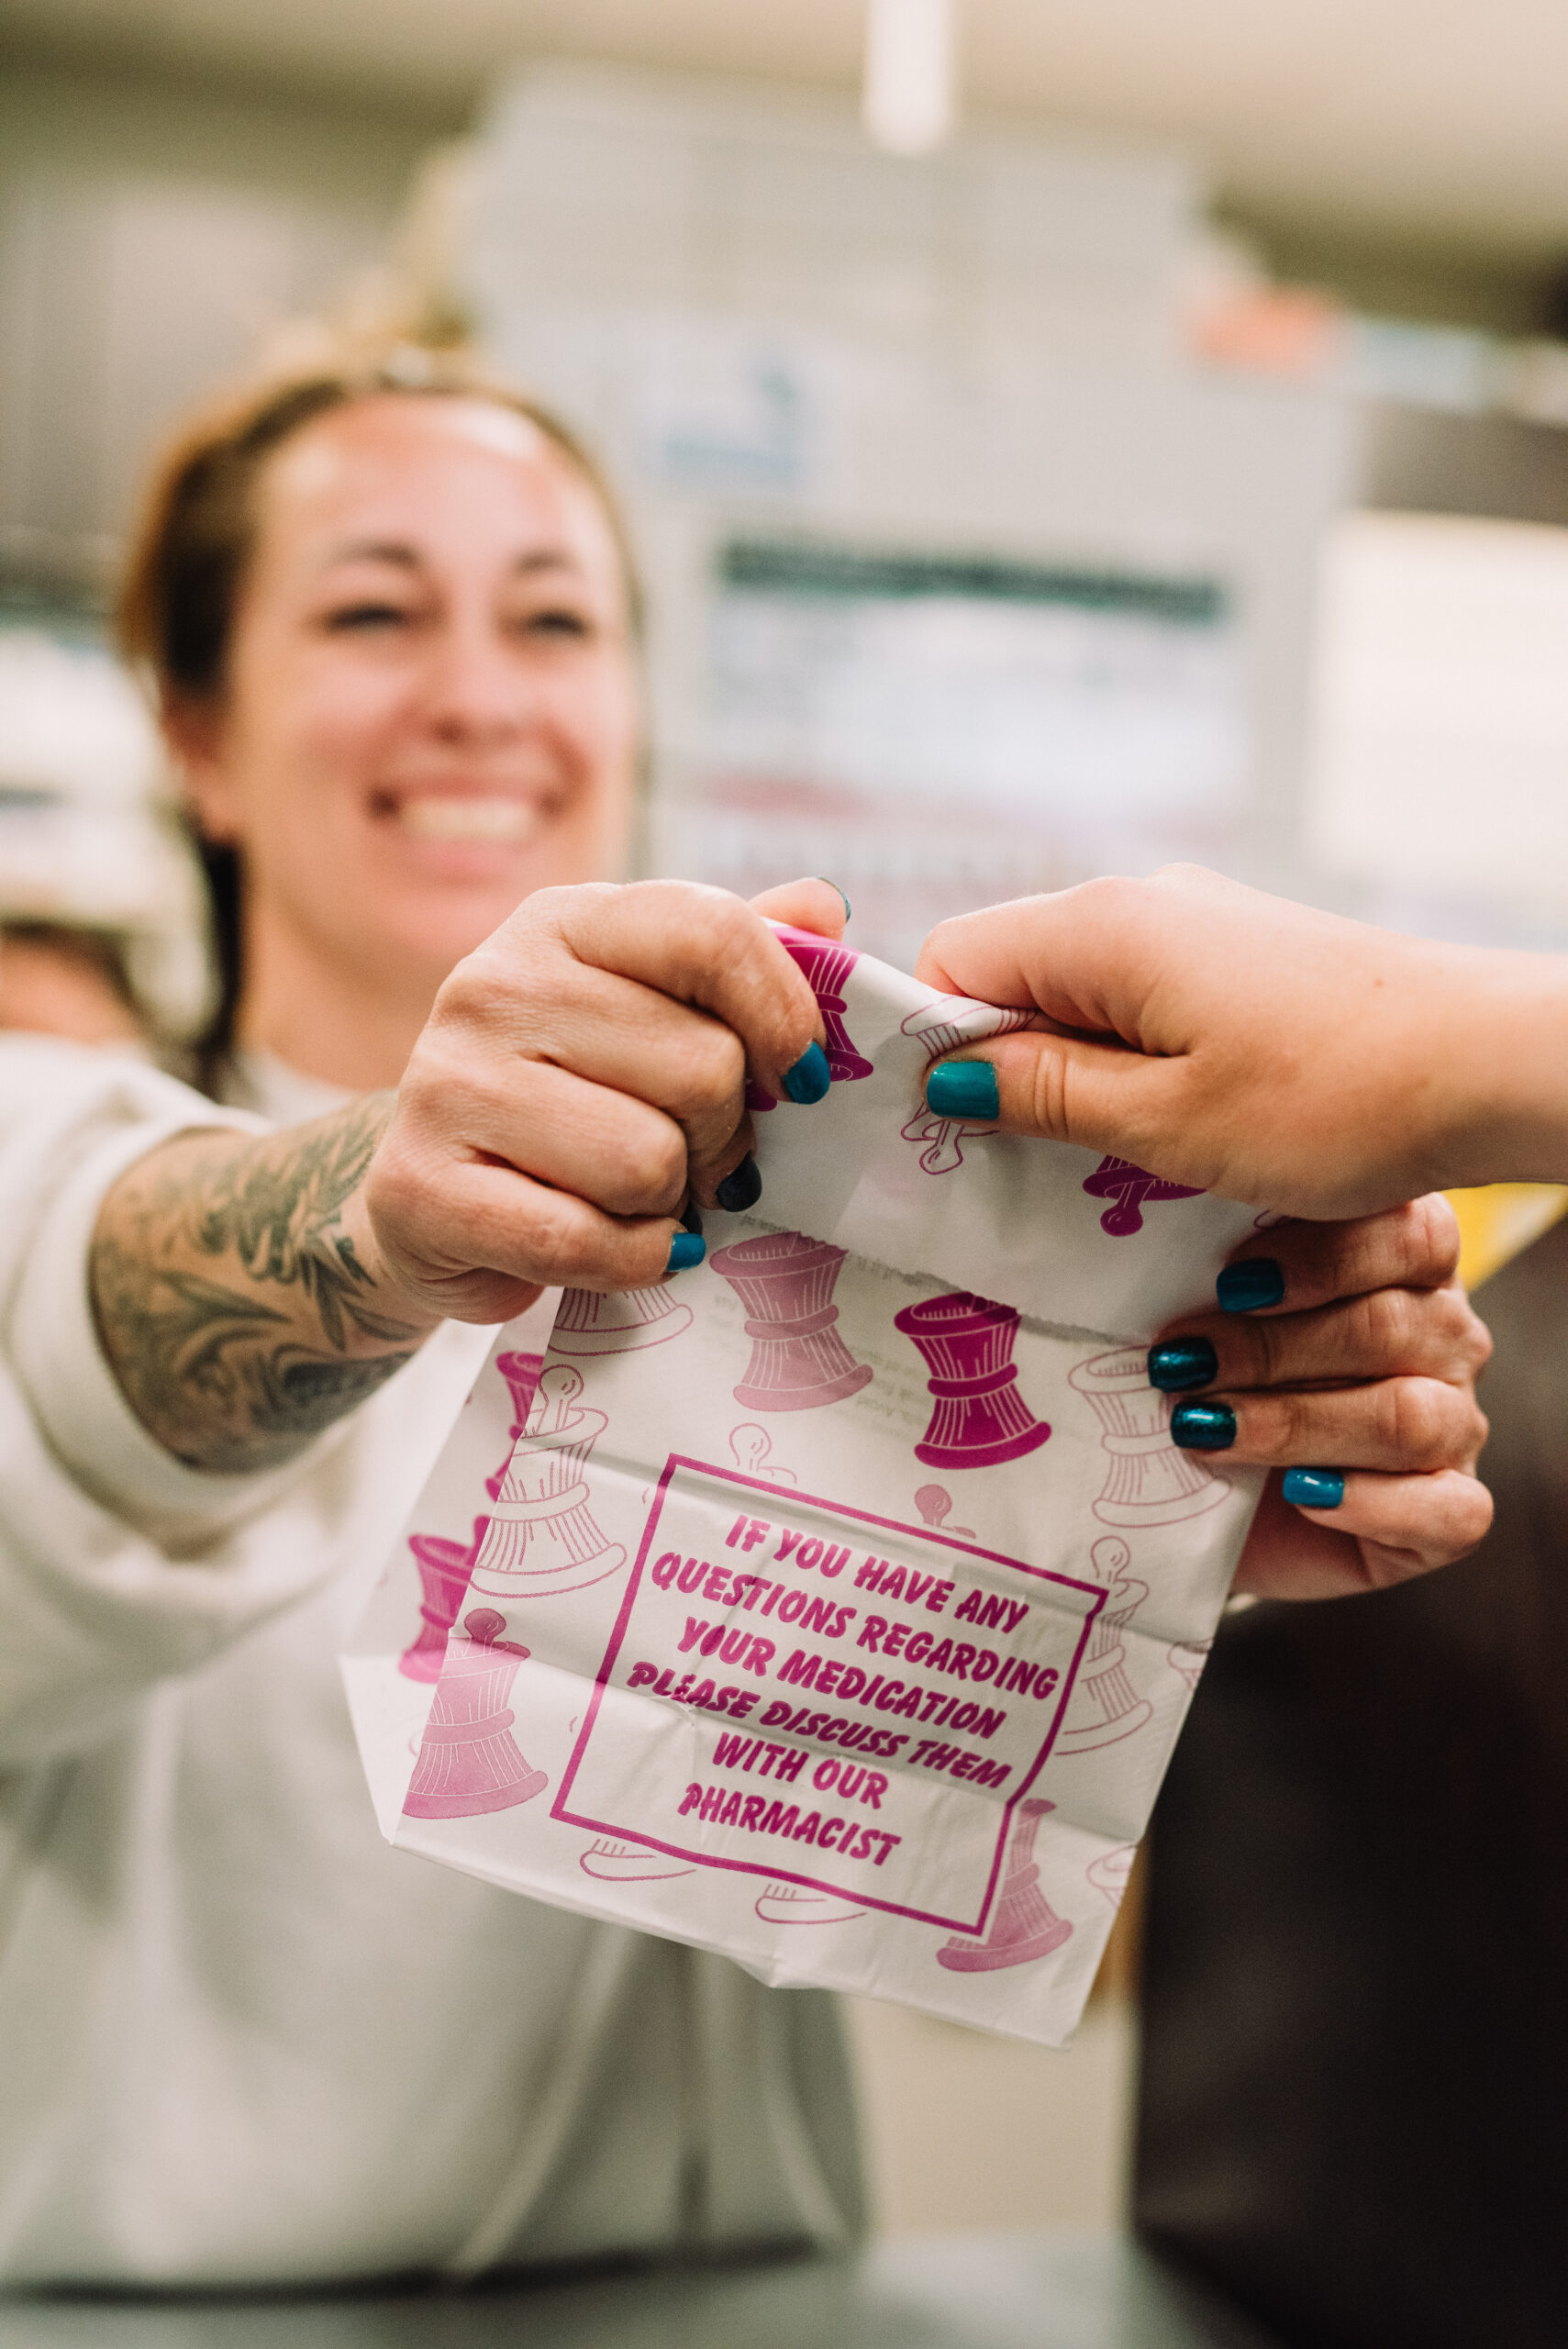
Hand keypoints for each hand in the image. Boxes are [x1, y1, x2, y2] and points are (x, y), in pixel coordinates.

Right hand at [363, 878, 842, 1326]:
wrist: (434, 1199)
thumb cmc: (574, 1098)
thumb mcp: (651, 1011)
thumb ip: (737, 960)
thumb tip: (823, 911)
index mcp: (563, 922)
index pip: (710, 934)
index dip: (784, 1017)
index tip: (801, 1081)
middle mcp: (493, 984)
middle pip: (700, 1067)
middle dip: (725, 1137)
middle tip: (700, 1158)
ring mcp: (446, 1083)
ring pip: (646, 1161)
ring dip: (673, 1203)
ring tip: (646, 1199)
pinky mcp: (419, 1187)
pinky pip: (581, 1240)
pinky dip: (632, 1259)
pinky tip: (627, 1247)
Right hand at [916, 866, 1567, 1216]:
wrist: (1488, 1061)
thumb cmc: (1332, 1099)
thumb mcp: (1164, 1124)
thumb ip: (1044, 1093)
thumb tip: (944, 1079)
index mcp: (1101, 927)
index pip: (952, 961)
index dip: (929, 1047)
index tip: (946, 1136)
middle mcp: (1141, 902)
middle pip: (1011, 977)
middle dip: (1000, 1071)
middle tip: (1019, 1173)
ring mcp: (1196, 924)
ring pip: (1077, 998)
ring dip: (1072, 1080)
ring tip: (1102, 1168)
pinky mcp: (1240, 957)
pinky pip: (1140, 1004)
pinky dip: (1130, 1066)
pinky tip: (1166, 1136)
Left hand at [1143, 1197, 1492, 1599]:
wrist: (1206, 1506)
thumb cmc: (1211, 1382)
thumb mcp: (1208, 1315)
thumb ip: (1216, 1273)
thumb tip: (1163, 1243)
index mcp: (1404, 1261)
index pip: (1410, 1233)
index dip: (1325, 1256)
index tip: (1231, 1283)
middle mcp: (1445, 1336)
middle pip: (1390, 1326)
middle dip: (1272, 1348)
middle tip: (1184, 1364)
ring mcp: (1459, 1425)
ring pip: (1411, 1418)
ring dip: (1297, 1422)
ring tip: (1205, 1428)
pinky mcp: (1452, 1514)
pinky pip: (1449, 1511)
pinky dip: (1369, 1503)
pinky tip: (1300, 1494)